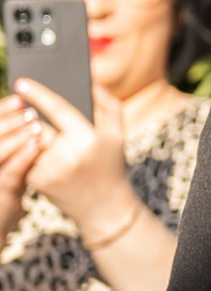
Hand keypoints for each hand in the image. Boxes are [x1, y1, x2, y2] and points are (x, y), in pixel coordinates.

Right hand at [0, 95, 40, 244]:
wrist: (2, 222)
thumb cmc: (9, 187)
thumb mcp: (10, 162)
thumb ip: (19, 141)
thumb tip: (39, 116)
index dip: (3, 109)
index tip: (20, 92)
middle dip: (8, 118)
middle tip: (25, 104)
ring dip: (15, 133)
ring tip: (34, 121)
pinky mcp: (2, 191)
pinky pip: (12, 171)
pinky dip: (23, 155)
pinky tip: (36, 144)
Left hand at [14, 80, 142, 243]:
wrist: (104, 208)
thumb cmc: (111, 167)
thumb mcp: (118, 137)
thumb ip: (110, 107)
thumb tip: (95, 85)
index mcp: (88, 139)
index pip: (58, 110)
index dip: (38, 94)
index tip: (21, 82)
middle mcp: (68, 154)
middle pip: (36, 125)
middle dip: (25, 115)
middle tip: (13, 103)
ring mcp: (50, 169)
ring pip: (27, 141)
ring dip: (22, 133)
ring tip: (17, 125)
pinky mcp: (37, 181)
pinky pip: (23, 158)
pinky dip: (22, 150)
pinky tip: (22, 147)